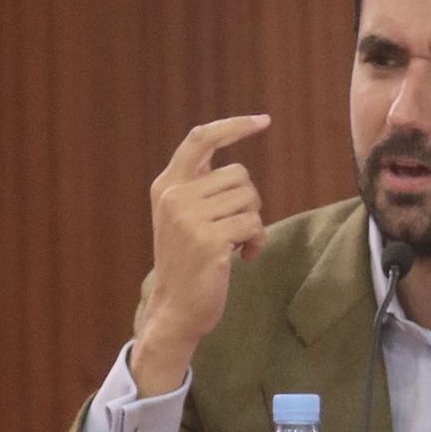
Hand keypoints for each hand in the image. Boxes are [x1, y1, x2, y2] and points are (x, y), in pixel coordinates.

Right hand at [131, 114, 269, 394]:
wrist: (175, 310)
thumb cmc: (188, 265)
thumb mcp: (183, 219)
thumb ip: (200, 190)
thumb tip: (236, 170)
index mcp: (167, 186)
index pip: (201, 139)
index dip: (234, 126)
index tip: (263, 121)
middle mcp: (174, 196)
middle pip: (239, 173)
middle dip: (250, 201)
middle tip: (238, 229)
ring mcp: (189, 218)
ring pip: (249, 198)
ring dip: (254, 223)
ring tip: (239, 245)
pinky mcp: (209, 240)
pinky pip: (253, 224)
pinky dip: (257, 241)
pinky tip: (245, 258)